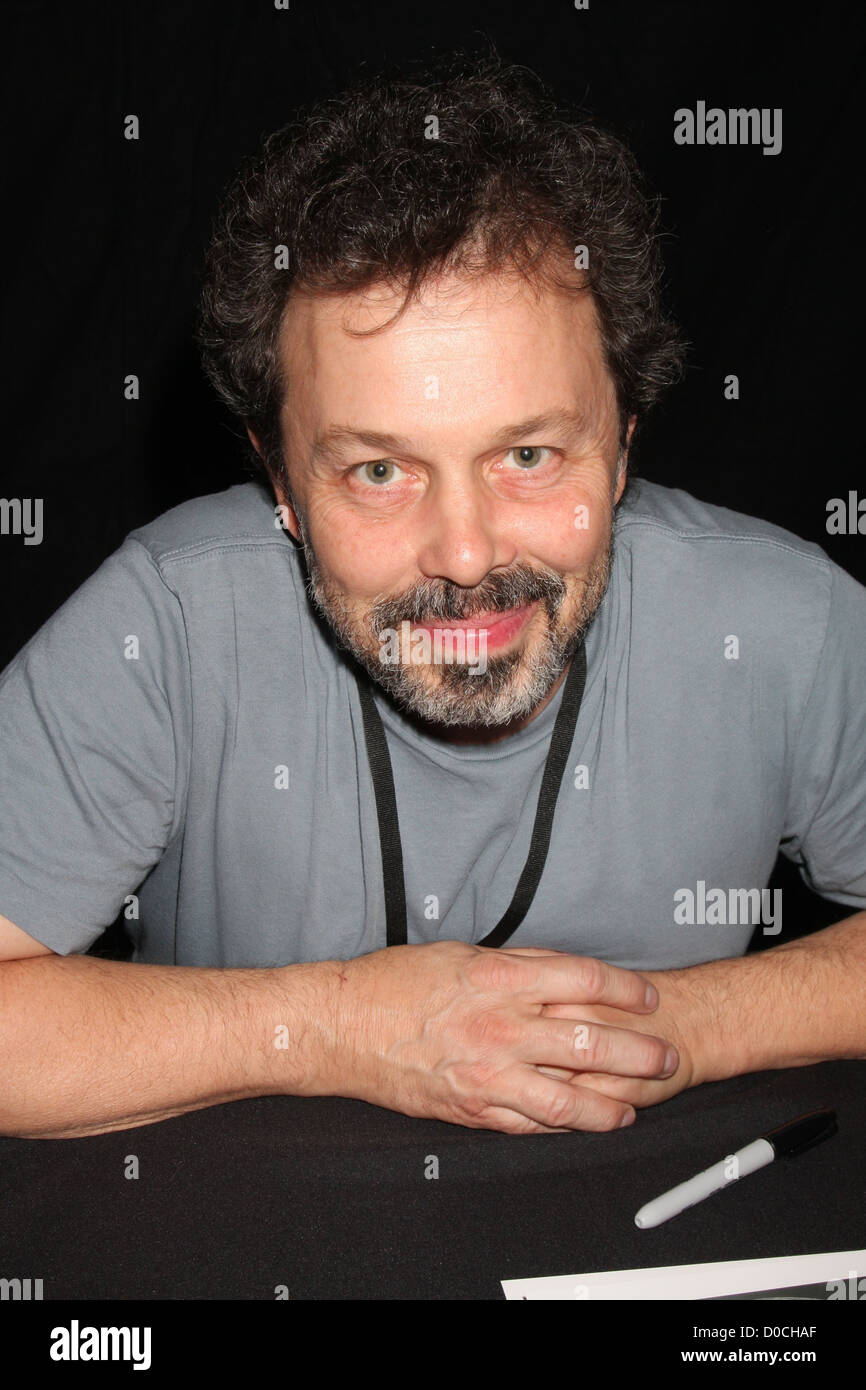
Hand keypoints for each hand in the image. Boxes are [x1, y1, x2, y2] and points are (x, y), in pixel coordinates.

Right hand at [327, 940, 679, 1133]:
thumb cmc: (396, 983)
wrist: (343, 1025)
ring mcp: (487, 1072)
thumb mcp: (462, 953)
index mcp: (499, 977)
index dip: (626, 990)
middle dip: (639, 1051)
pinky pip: (530, 1123)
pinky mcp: (471, 1108)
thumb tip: (567, 969)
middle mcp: (500, 1025)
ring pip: (569, 1096)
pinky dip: (563, 1126)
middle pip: (591, 1040)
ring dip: (612, 1104)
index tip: (647, 997)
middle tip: (666, 1055)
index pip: (585, 979)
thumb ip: (518, 964)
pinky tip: (583, 1124)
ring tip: (635, 1106)